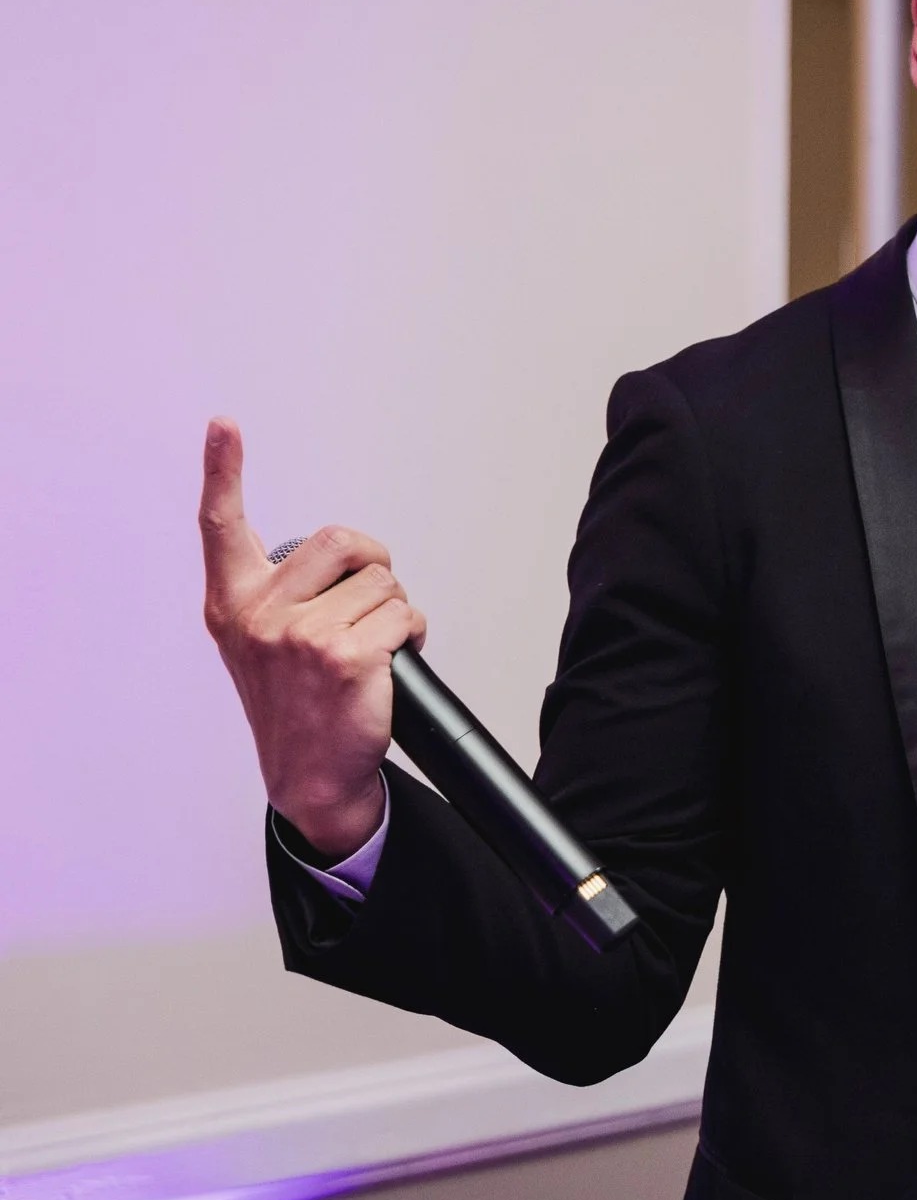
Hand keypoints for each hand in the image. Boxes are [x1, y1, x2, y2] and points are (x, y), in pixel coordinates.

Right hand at [198, 419, 424, 858]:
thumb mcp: (263, 644)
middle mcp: (258, 615)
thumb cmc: (298, 703)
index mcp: (233, 604)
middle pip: (343, 541)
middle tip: (370, 601)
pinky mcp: (343, 656)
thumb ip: (281, 594)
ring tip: (370, 648)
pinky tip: (388, 667)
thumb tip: (338, 556)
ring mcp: (299, 636)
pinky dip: (413, 635)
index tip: (223, 425)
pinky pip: (406, 615)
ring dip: (394, 609)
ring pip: (383, 582)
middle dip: (374, 563)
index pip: (221, 527)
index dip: (222, 471)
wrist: (312, 775)